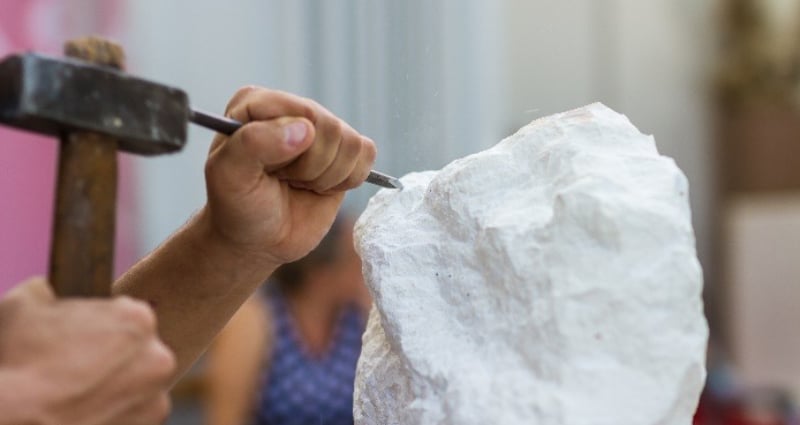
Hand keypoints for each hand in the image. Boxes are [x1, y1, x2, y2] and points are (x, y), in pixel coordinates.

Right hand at [0, 278, 175, 424]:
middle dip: (112, 357)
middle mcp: (158, 358)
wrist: (9, 420)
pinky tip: (85, 411)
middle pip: (137, 351)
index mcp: (138, 319)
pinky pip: (133, 416)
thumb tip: (47, 292)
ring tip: (77, 394)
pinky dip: (113, 415)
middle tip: (76, 368)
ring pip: (138, 386)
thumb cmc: (15, 361)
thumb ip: (48, 292)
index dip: (98, 325)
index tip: (79, 338)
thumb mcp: (23, 305)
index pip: (125, 314)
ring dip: (115, 388)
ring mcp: (156, 398)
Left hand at [202, 86, 376, 265]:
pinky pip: (367, 153)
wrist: (257, 240)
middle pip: (330, 128)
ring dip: (326, 177)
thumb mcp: (228, 177)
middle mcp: (292, 109)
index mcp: (257, 103)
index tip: (266, 169)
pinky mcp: (344, 150)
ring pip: (351, 143)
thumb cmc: (238, 206)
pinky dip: (347, 180)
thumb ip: (254, 144)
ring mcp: (321, 128)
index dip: (291, 149)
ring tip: (298, 184)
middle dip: (309, 167)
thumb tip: (305, 129)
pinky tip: (320, 187)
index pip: (301, 112)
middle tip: (283, 180)